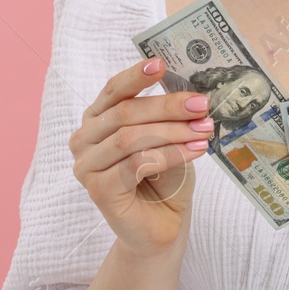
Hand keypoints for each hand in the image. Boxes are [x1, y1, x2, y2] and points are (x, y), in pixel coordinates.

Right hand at [70, 57, 210, 258]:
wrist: (161, 226)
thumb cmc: (163, 179)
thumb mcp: (168, 138)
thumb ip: (168, 115)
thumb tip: (190, 90)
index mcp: (97, 120)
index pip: (113, 90)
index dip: (136, 75)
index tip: (161, 63)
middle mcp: (85, 140)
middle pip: (124, 112)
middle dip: (167, 106)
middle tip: (201, 104)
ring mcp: (86, 166)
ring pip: (129, 138)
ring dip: (172, 131)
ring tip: (203, 130)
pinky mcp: (98, 191)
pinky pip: (135, 164)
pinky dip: (169, 154)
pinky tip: (195, 151)